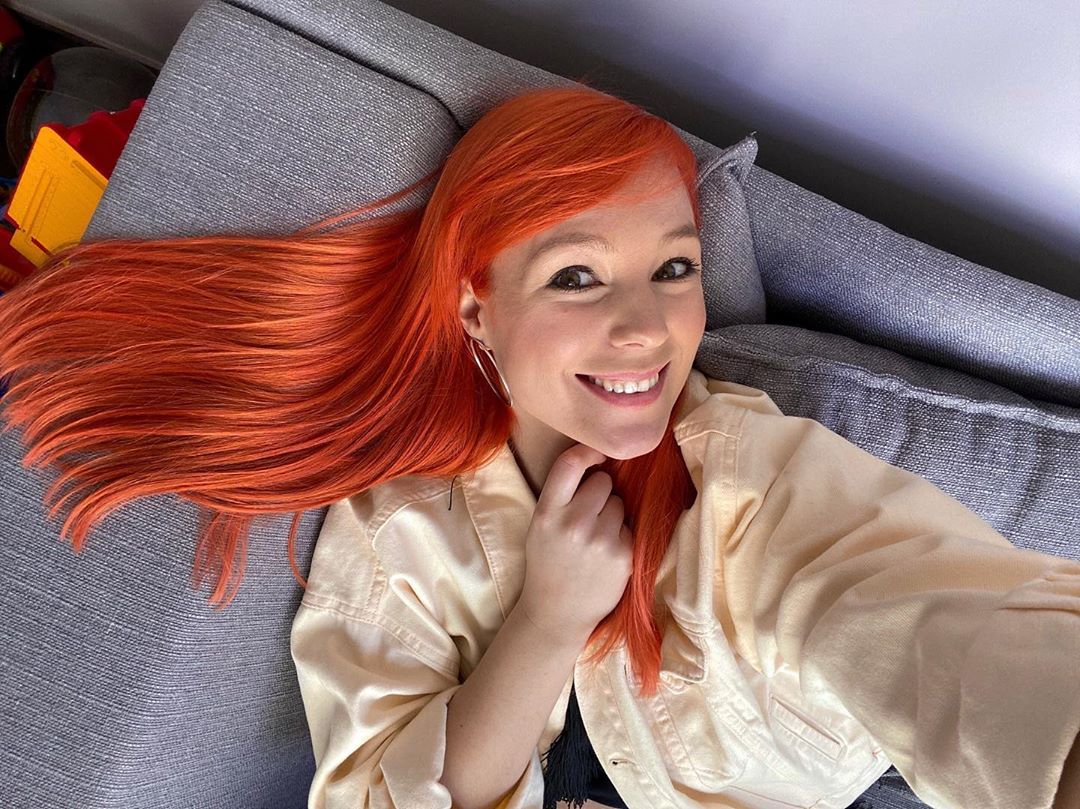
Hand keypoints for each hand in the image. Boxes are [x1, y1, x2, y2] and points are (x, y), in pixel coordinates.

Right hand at [515, 443, 633, 643]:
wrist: (557, 613)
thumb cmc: (548, 563)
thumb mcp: (539, 526)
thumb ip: (561, 495)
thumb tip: (596, 460)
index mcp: (547, 513)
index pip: (569, 463)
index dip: (587, 451)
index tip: (597, 455)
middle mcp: (574, 524)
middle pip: (602, 482)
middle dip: (599, 493)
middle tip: (588, 516)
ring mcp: (601, 540)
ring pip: (619, 503)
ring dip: (611, 515)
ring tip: (595, 538)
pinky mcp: (623, 556)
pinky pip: (629, 527)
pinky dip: (621, 537)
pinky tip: (605, 555)